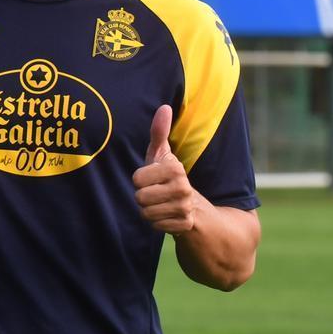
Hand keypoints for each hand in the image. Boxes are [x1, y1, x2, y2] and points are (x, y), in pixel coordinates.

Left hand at [132, 105, 197, 234]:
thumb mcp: (162, 155)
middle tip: (156, 193)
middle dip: (143, 197)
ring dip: (149, 211)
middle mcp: (183, 188)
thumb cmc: (169, 177)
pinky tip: (167, 216)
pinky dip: (158, 223)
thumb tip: (164, 106)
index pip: (137, 179)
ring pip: (146, 214)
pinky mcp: (184, 225)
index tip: (153, 178)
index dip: (140, 180)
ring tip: (161, 204)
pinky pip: (155, 226)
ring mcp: (184, 208)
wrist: (195, 208)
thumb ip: (159, 132)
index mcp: (175, 168)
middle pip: (140, 198)